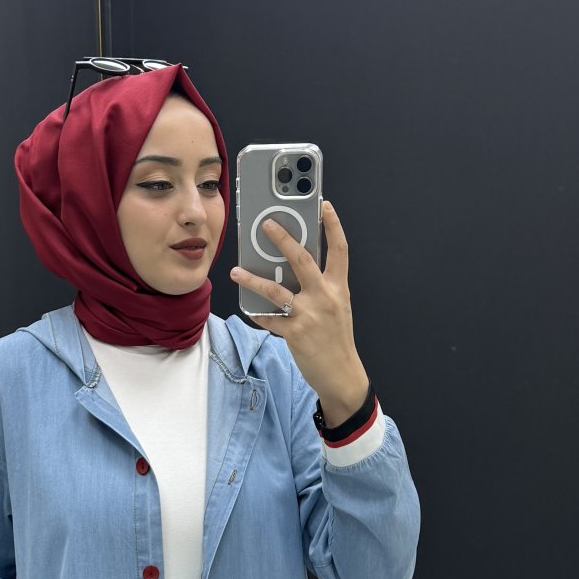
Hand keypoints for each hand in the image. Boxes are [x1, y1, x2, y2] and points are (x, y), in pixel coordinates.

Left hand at [229, 201, 369, 426]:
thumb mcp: (337, 308)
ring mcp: (309, 315)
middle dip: (282, 238)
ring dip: (252, 280)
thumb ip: (321, 288)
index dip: (332, 225)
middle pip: (302, 260)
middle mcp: (324, 297)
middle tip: (266, 224)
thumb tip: (296, 272)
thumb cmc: (337, 339)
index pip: (339, 250)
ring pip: (276, 290)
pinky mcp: (295, 333)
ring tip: (236, 271)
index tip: (323, 205)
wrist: (342, 373)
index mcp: (338, 288)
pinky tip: (248, 308)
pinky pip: (270, 319)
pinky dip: (257, 313)